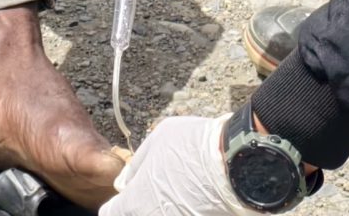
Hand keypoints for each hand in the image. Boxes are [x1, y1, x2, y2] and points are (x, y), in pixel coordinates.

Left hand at [102, 116, 254, 215]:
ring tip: (178, 192)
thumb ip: (137, 165)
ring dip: (165, 208)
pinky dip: (186, 208)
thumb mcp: (157, 140)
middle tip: (155, 192)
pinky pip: (185, 214)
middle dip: (141, 207)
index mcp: (135, 202)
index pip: (112, 213)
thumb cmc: (193, 146)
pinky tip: (196, 199)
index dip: (117, 204)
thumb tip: (125, 181)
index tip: (126, 197)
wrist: (236, 163)